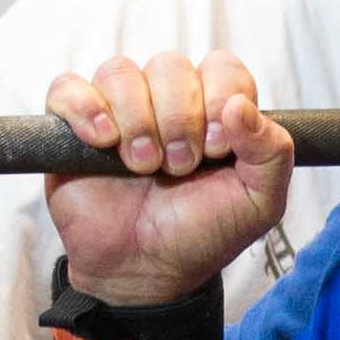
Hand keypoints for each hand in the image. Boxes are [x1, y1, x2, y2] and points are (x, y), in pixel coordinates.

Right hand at [42, 51, 292, 307]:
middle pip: (169, 66)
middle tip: (177, 168)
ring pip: (120, 72)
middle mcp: (166, 100)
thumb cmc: (201, 233)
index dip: (219, 99)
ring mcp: (118, 110)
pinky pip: (68, 87)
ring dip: (136, 121)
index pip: (222, 68)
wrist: (146, 273)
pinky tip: (102, 141)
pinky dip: (85, 108)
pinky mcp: (73, 126)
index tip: (217, 149)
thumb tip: (241, 106)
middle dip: (178, 120)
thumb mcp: (259, 204)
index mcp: (213, 109)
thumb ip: (272, 153)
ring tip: (142, 166)